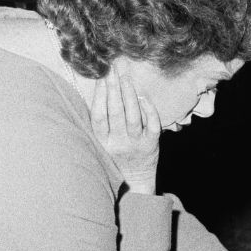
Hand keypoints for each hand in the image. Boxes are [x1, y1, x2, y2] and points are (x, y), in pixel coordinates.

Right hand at [89, 70, 160, 193]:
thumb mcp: (102, 142)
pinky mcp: (151, 145)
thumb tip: (100, 91)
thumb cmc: (116, 156)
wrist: (135, 180)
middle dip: (114, 89)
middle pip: (115, 112)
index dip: (99, 96)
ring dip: (129, 95)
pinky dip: (148, 110)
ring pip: (133, 117)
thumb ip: (101, 123)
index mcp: (102, 141)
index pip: (99, 116)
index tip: (101, 78)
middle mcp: (118, 143)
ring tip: (126, 78)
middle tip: (113, 70)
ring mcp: (136, 144)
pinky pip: (151, 125)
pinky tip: (143, 97)